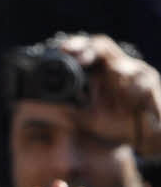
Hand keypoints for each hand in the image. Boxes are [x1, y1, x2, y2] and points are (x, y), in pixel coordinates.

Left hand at [59, 33, 160, 156]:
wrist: (141, 140)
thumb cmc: (113, 125)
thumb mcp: (85, 117)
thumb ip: (67, 108)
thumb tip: (37, 106)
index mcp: (100, 71)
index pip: (87, 49)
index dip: (75, 46)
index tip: (61, 49)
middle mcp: (118, 67)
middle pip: (103, 47)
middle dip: (89, 49)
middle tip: (77, 57)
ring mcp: (137, 74)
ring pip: (124, 66)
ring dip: (116, 75)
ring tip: (112, 83)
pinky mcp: (152, 87)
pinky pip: (143, 84)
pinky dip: (134, 91)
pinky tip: (128, 100)